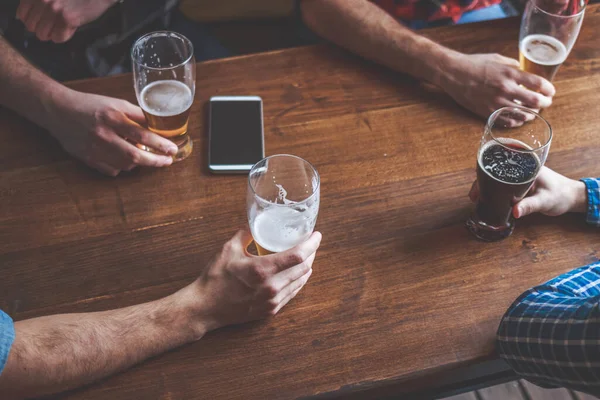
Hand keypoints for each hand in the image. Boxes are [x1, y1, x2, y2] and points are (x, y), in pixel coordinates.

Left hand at [17, 0, 116, 42]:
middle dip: (41, 29)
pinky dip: (63, 37)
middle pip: (32, 27)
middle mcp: (43, 0)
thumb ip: (38, 2)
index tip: (41, 22)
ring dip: (52, 34)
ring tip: (61, 28)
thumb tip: (22, 18)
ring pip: (43, 34)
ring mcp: (54, 10)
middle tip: (53, 26)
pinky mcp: (67, 19)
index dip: (31, 21)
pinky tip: (70, 29)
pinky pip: (58, 38)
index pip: (22, 15)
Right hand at [47, 90, 177, 175]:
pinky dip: (122, 166)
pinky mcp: (88, 159)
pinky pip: (112, 170)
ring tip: (142, 154)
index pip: (142, 134)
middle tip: (167, 161)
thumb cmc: (91, 105)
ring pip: (125, 165)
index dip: (160, 144)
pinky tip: (123, 157)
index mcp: (112, 117)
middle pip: (135, 155)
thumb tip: (157, 127)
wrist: (58, 111)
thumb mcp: (116, 103)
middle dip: (155, 161)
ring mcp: (94, 149)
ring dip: (138, 162)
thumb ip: (136, 115)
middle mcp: (103, 135)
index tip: (172, 150)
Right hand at [187, 230, 321, 331]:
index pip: (297, 256)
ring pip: (300, 282)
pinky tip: (297, 275)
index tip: (316, 235)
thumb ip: (244, 235)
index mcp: (262, 270)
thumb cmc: (214, 279)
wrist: (205, 308)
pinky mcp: (270, 310)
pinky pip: (292, 294)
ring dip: (306, 268)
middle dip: (311, 253)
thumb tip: (253, 224)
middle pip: (304, 268)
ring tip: (307, 256)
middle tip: (311, 243)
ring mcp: (272, 301)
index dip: (311, 244)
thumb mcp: (228, 250)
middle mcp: (271, 287)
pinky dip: (298, 281)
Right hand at [441, 53, 555, 118]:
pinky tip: (518, 118)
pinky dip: (516, 121)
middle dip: (544, 103)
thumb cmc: (474, 64)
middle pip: (535, 101)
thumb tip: (525, 74)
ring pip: (523, 115)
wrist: (453, 73)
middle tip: (545, 103)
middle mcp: (505, 89)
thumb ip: (514, 67)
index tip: (550, 91)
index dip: (549, 89)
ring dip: (531, 114)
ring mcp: (495, 102)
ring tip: (532, 112)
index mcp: (510, 74)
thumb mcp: (498, 59)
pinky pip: (507, 122)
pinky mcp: (486, 112)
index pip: (539, 84)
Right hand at [469, 166, 586, 217]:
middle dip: (481, 179)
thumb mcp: (544, 201)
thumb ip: (530, 206)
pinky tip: (484, 198)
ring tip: (475, 197)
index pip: (503, 160)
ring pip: (496, 177)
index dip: (487, 165)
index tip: (477, 176)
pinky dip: (491, 190)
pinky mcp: (517, 185)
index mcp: (526, 165)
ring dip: (484, 185)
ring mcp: (518, 176)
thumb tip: (514, 212)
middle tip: (473, 194)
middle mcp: (520, 168)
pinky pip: (500, 185)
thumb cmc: (560, 195)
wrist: (571, 198)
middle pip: (495, 168)